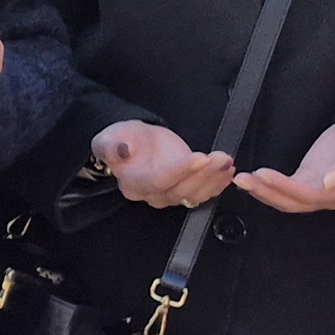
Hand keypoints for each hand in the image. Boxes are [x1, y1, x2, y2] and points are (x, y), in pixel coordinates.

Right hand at [94, 120, 232, 208]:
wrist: (132, 142)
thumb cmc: (120, 140)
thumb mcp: (107, 139)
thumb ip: (110, 147)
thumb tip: (120, 151)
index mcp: (133, 184)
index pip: (158, 181)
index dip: (180, 171)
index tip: (199, 156)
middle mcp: (152, 195)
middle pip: (181, 191)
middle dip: (203, 174)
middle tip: (219, 157)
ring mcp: (171, 194)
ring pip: (195, 194)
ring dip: (214, 178)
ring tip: (226, 160)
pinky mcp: (186, 189)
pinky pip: (205, 193)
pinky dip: (219, 183)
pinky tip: (227, 169)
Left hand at [236, 111, 334, 214]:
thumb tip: (330, 182)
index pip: (311, 195)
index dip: (285, 187)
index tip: (265, 175)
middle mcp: (332, 196)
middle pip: (294, 201)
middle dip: (266, 191)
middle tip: (243, 179)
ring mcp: (319, 189)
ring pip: (287, 199)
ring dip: (263, 192)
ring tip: (242, 180)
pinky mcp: (309, 179)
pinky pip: (286, 190)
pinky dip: (268, 187)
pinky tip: (253, 180)